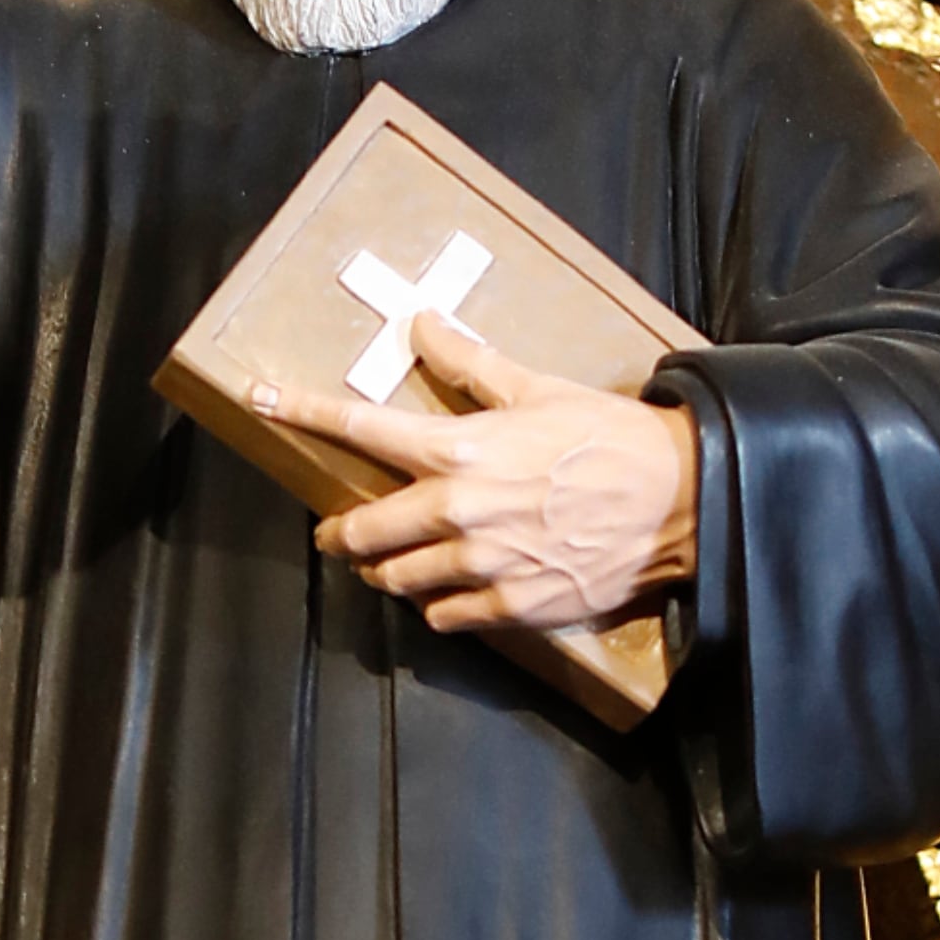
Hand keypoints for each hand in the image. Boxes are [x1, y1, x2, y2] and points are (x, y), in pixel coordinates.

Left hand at [257, 312, 698, 633]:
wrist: (679, 501)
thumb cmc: (610, 437)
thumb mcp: (539, 388)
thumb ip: (470, 363)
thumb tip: (421, 322)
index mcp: (460, 450)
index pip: (360, 426)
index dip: (302, 410)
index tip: (260, 398)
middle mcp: (459, 512)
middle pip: (363, 531)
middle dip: (341, 532)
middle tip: (339, 531)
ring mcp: (483, 566)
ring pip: (399, 580)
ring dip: (387, 571)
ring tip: (394, 562)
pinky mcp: (512, 607)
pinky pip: (446, 617)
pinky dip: (437, 605)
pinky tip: (448, 591)